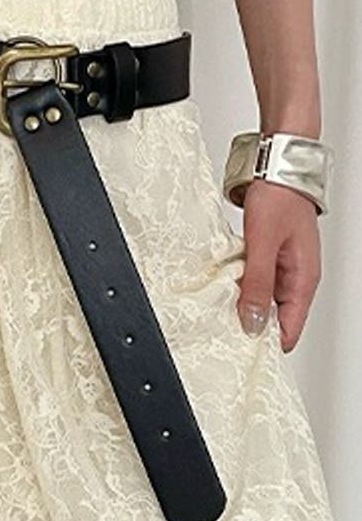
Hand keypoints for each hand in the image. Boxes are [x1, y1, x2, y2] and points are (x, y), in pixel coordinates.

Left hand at [236, 178, 320, 351]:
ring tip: (217, 311)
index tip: (240, 350)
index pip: (289, 330)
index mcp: (303, 281)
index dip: (266, 343)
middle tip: (221, 331)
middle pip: (274, 318)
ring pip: (262, 300)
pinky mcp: (268, 257)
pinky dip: (239, 285)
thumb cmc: (278, 200)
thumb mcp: (263, 245)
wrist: (275, 170)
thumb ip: (258, 284)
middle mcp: (295, 278)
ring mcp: (282, 268)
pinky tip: (222, 286)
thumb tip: (253, 322)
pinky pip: (254, 281)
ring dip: (242, 304)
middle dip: (250, 326)